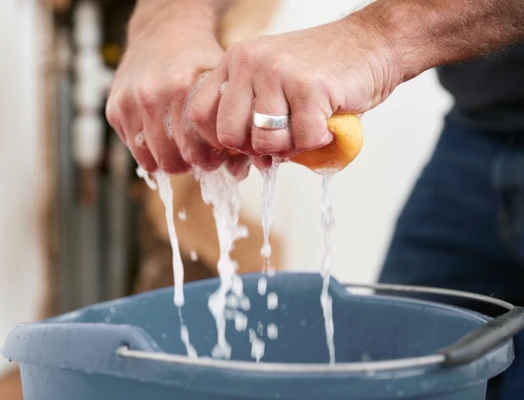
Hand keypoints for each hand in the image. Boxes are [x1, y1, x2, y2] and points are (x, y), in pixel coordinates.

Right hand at [106, 4, 249, 176]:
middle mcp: (150, 94)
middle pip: (172, 159)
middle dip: (190, 165)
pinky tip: (165, 140)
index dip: (210, 160)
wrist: (165, 30)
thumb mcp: (222, 81)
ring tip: (183, 153)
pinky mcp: (114, 109)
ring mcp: (128, 102)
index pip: (196, 148)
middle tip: (200, 159)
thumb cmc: (200, 60)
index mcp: (181, 87)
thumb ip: (231, 119)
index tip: (217, 157)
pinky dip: (151, 152)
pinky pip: (134, 150)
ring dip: (170, 163)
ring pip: (151, 160)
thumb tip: (237, 168)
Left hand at [188, 16, 400, 157]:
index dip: (216, 142)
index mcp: (235, 61)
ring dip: (289, 147)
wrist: (370, 44)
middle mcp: (250, 62)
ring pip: (265, 142)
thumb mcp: (272, 80)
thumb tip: (244, 160)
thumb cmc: (321, 71)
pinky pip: (302, 140)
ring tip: (306, 128)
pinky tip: (326, 124)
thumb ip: (251, 112)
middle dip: (255, 149)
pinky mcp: (309, 87)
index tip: (240, 149)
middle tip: (281, 140)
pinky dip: (317, 142)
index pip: (200, 113)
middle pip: (229, 135)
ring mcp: (278, 73)